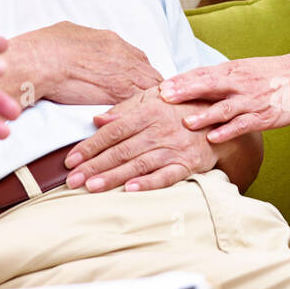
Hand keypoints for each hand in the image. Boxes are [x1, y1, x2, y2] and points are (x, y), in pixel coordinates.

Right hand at [9, 21, 162, 105]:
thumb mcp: (69, 33)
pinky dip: (139, 113)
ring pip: (151, 89)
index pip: (138, 60)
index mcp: (111, 41)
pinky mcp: (120, 93)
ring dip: (146, 102)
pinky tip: (134, 121)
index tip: (133, 84)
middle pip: (150, 74)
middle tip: (142, 103)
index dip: (137, 74)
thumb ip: (83, 41)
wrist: (41, 60)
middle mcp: (124, 55)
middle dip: (147, 88)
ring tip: (140, 115)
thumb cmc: (46, 47)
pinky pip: (141, 104)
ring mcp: (125, 74)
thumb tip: (79, 43)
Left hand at [62, 88, 218, 192]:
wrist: (218, 118)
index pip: (113, 131)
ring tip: (91, 187)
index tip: (71, 160)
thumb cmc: (180, 108)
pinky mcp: (188, 164)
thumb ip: (124, 109)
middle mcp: (159, 130)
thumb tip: (97, 120)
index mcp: (147, 112)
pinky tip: (131, 190)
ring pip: (138, 164)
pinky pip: (166, 175)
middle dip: (94, 166)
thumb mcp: (152, 99)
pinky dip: (149, 183)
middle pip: (121, 150)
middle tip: (72, 180)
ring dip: (114, 177)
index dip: (90, 146)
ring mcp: (174, 148)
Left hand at [158, 47, 289, 142]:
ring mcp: (251, 100)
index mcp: (231, 70)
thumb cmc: (269, 74)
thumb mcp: (242, 69)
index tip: (159, 86)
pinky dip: (228, 131)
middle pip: (207, 86)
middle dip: (184, 92)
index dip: (180, 80)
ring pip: (224, 107)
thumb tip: (189, 83)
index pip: (201, 73)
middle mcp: (238, 83)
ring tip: (185, 123)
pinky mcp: (264, 116)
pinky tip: (213, 138)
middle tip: (163, 98)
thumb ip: (218, 77)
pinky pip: (243, 124)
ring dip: (204, 115)